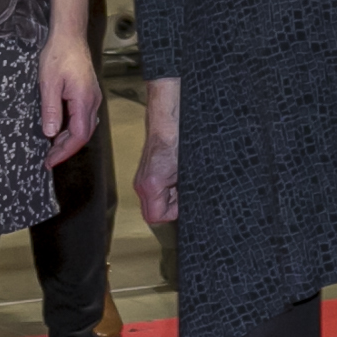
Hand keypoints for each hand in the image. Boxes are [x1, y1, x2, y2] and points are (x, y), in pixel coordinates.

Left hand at [40, 27, 101, 166]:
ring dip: (69, 139)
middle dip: (66, 149)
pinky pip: (84, 117)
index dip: (65, 151)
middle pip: (84, 134)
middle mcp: (92, 101)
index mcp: (84, 100)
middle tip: (48, 159)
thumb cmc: (58, 56)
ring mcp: (92, 97)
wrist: (69, 37)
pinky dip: (72, 129)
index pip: (78, 135)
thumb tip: (50, 133)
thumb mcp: (48, 83)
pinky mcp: (88, 93)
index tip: (50, 161)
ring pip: (85, 127)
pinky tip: (60, 129)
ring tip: (51, 148)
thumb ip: (51, 109)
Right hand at [133, 83, 178, 226]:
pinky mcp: (147, 175)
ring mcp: (143, 180)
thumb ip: (185, 192)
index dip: (174, 213)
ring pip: (158, 201)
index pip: (156, 217)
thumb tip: (193, 206)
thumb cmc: (181, 140)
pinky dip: (170, 188)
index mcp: (151, 186)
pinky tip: (180, 177)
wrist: (171, 120)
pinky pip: (158, 191)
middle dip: (174, 206)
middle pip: (156, 211)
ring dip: (173, 196)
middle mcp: (142, 185)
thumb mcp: (189, 171)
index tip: (186, 204)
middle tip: (187, 191)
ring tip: (184, 182)